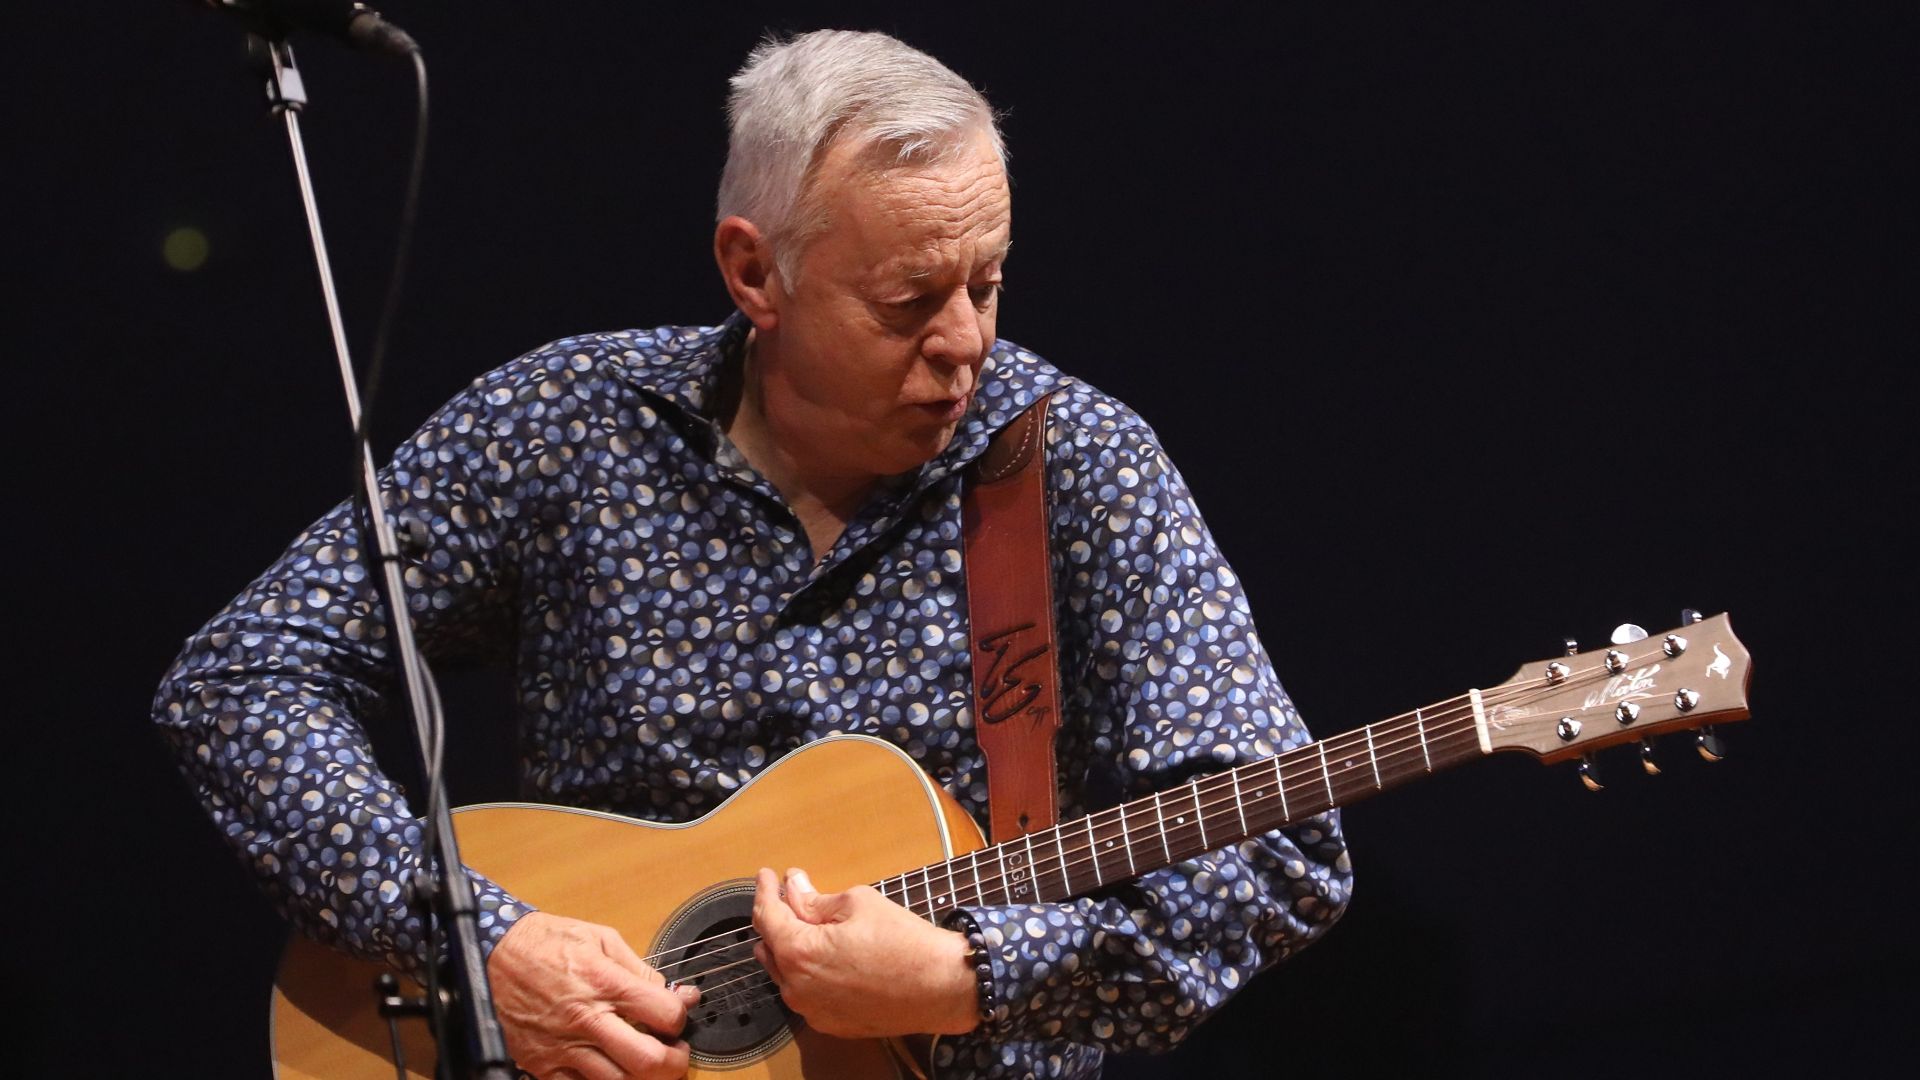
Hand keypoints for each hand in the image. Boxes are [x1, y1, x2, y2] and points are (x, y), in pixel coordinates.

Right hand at [487, 911, 700, 1079]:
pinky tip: (610, 1069)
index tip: (678, 1014)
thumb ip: (639, 970)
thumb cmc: (545, 942)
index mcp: (604, 984)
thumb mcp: (600, 939)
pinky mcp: (542, 1065)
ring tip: (645, 1062)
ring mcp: (563, 1048)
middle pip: (648, 1062)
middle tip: (676, 1053)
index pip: (664, 1014)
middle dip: (674, 1062)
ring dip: (641, 1077)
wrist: (492, 955)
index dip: (680, 1017)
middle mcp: (586, 1020)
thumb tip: (672, 993)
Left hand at [750, 867, 977, 1038]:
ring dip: (789, 947)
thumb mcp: (858, 904)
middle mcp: (796, 987)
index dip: (765, 891)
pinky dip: (807, 972)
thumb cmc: (904, 942)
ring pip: (785, 973)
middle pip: (770, 946)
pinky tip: (825, 957)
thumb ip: (816, 899)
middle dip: (776, 918)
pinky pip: (806, 993)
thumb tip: (794, 887)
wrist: (941, 987)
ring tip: (805, 924)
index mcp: (799, 952)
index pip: (767, 916)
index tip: (767, 875)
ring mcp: (811, 1010)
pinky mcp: (829, 1024)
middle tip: (789, 895)